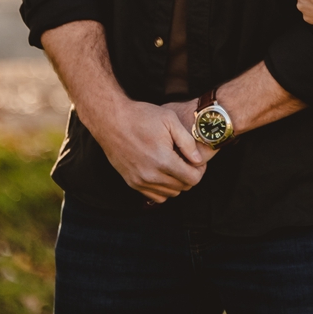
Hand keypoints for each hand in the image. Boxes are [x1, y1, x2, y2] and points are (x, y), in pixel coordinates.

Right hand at [85, 98, 210, 203]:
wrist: (112, 120)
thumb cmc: (142, 117)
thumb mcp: (170, 121)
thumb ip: (188, 143)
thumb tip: (198, 160)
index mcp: (163, 161)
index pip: (192, 179)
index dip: (200, 170)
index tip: (197, 161)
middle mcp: (151, 175)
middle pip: (182, 188)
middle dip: (189, 175)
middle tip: (187, 161)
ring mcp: (139, 181)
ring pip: (169, 194)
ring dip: (177, 183)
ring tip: (175, 165)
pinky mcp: (131, 182)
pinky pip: (154, 196)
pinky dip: (163, 188)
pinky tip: (163, 173)